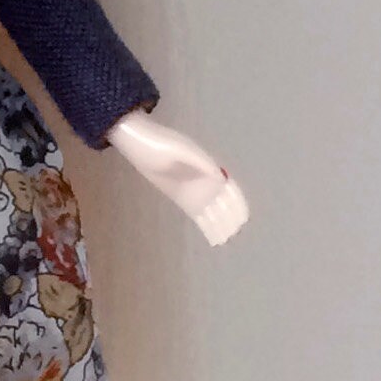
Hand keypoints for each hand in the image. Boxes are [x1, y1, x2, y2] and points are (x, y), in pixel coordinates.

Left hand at [103, 107, 248, 246]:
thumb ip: (201, 162)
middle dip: (230, 216)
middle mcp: (204, 180)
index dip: (237, 202)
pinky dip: (207, 226)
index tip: (243, 218)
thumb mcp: (182, 150)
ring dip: (221, 223)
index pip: (229, 188)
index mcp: (207, 167)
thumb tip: (221, 177)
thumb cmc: (159, 143)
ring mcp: (192, 190)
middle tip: (235, 232)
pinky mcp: (180, 197)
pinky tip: (213, 238)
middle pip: (222, 201)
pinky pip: (198, 215)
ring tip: (227, 239)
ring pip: (212, 210)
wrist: (137, 142)